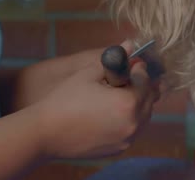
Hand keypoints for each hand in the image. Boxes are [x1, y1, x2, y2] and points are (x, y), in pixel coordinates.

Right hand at [33, 40, 159, 159]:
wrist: (45, 133)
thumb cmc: (65, 99)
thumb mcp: (90, 73)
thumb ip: (115, 60)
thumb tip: (131, 44)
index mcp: (128, 102)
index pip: (145, 80)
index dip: (139, 68)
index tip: (133, 63)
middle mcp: (134, 123)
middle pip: (149, 99)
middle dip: (142, 86)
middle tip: (128, 77)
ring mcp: (127, 139)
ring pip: (144, 116)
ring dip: (138, 103)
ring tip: (121, 94)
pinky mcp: (119, 149)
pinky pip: (133, 130)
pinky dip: (130, 119)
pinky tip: (114, 112)